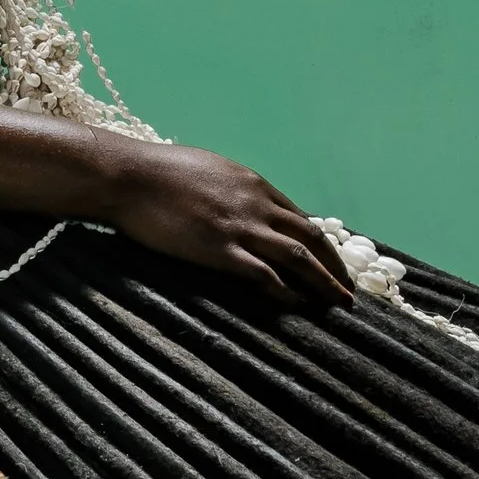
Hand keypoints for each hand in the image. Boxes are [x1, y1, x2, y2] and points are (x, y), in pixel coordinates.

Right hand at [101, 144, 355, 309]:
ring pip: (298, 258)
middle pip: (310, 238)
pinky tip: (299, 307)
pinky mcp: (220, 250)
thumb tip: (237, 203)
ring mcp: (240, 227)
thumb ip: (230, 190)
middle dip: (335, 266)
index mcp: (253, 184)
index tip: (332, 263)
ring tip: (338, 304)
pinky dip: (288, 293)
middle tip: (349, 290)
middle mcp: (256, 204)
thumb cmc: (157, 171)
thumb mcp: (207, 171)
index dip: (322, 244)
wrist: (129, 176)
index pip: (300, 218)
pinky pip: (265, 275)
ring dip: (323, 283)